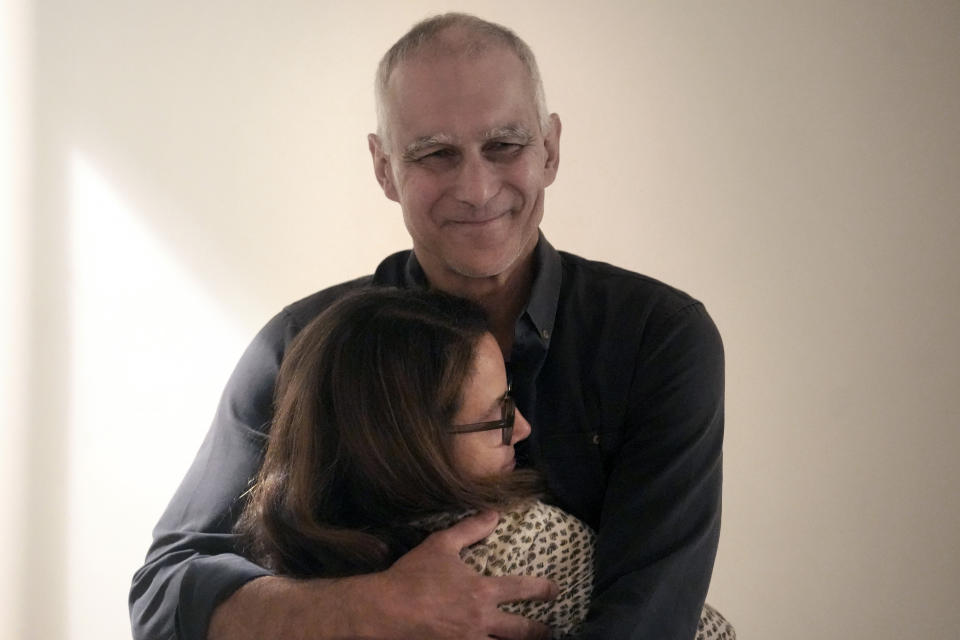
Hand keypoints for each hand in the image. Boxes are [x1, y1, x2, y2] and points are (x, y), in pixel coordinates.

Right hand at [208, 511, 557, 639]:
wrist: (385, 612)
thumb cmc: (412, 577)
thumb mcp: (440, 546)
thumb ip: (470, 529)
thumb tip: (495, 514)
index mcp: (482, 592)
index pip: (523, 590)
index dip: (543, 590)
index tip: (554, 590)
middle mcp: (482, 621)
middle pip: (523, 632)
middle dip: (541, 631)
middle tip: (550, 630)